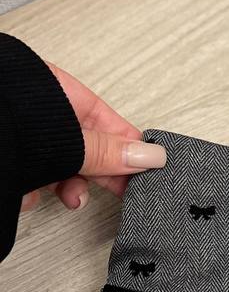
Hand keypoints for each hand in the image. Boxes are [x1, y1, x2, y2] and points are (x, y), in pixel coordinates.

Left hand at [20, 63, 166, 212]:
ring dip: (67, 188)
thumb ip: (106, 151)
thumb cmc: (1, 118)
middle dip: (98, 174)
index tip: (147, 171)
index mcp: (62, 93)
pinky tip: (27, 195)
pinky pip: (30, 179)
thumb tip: (150, 156)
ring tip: (70, 199)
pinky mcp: (8, 161)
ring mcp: (23, 138)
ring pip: (59, 168)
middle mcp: (43, 114)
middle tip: (120, 193)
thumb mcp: (67, 139)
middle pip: (86, 148)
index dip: (130, 148)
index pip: (109, 122)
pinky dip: (31, 191)